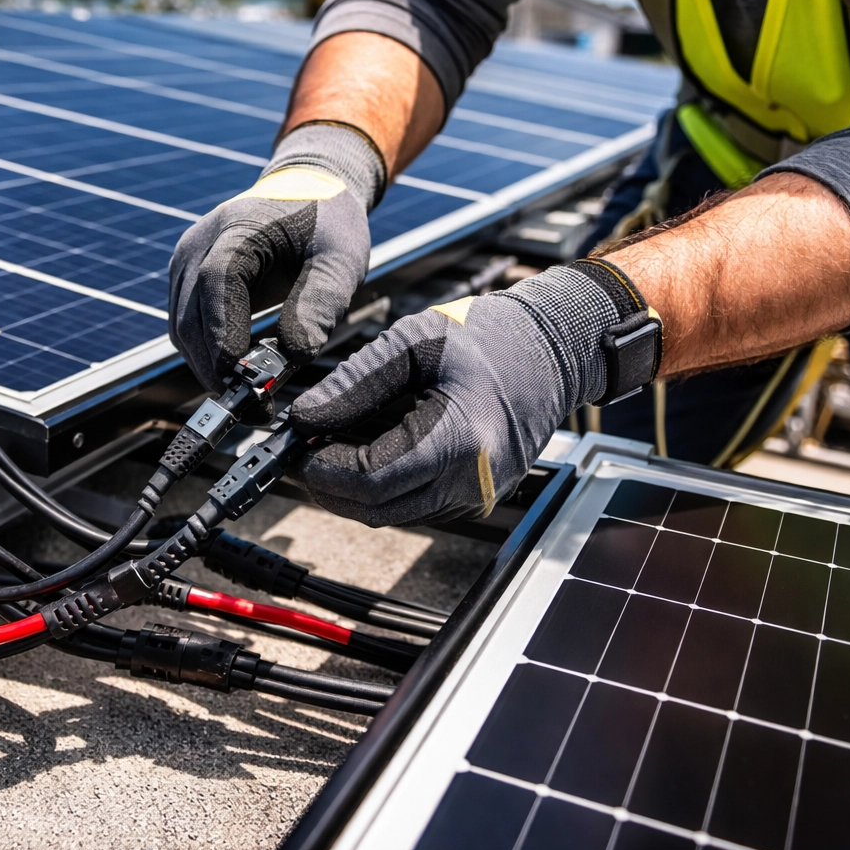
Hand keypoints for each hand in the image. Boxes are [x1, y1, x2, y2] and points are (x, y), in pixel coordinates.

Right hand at [168, 123, 382, 391]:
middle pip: (191, 316)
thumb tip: (294, 356)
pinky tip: (243, 371)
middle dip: (218, 368)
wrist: (306, 189)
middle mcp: (199, 244)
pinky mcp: (188, 281)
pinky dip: (210, 354)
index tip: (243, 377)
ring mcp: (186, 263)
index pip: (218, 281)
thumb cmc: (327, 221)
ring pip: (182, 330)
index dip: (224, 331)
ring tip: (253, 396)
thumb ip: (322, 303)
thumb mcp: (342, 258)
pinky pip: (188, 327)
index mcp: (239, 227)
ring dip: (211, 367)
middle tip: (255, 407)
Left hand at [291, 265, 629, 525]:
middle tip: (298, 452)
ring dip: (353, 488)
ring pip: (393, 512)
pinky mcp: (476, 495)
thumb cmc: (491, 337)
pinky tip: (366, 449)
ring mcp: (477, 494)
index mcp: (459, 439)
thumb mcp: (413, 341)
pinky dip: (383, 483)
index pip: (370, 480)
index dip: (323, 468)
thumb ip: (355, 381)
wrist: (553, 350)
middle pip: (377, 509)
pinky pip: (415, 502)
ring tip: (329, 445)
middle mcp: (471, 480)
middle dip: (329, 486)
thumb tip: (305, 417)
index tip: (296, 445)